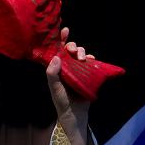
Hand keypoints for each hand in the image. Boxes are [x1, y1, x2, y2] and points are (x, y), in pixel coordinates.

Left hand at [46, 27, 92, 144]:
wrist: (75, 114)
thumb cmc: (61, 101)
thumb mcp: (54, 88)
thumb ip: (52, 74)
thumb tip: (56, 58)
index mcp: (56, 68)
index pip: (57, 50)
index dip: (60, 39)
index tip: (65, 30)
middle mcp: (66, 67)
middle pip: (70, 50)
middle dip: (73, 46)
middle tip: (74, 51)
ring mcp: (77, 70)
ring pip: (81, 55)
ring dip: (82, 52)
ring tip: (82, 57)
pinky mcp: (87, 75)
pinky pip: (91, 63)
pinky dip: (91, 59)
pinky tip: (90, 60)